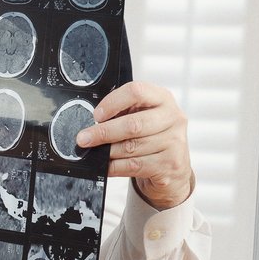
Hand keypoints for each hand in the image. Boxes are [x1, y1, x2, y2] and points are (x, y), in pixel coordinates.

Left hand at [78, 81, 193, 208]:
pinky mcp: (170, 164)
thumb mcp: (142, 116)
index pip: (136, 91)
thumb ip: (123, 113)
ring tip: (95, 153)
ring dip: (108, 152)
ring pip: (132, 147)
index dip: (112, 102)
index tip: (97, 115)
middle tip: (84, 138)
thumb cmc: (152, 136)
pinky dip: (115, 167)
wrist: (173, 168)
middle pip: (133, 124)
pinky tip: (106, 166)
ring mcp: (174, 141)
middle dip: (104, 132)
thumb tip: (92, 123)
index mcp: (162, 98)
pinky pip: (135, 166)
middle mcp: (172, 117)